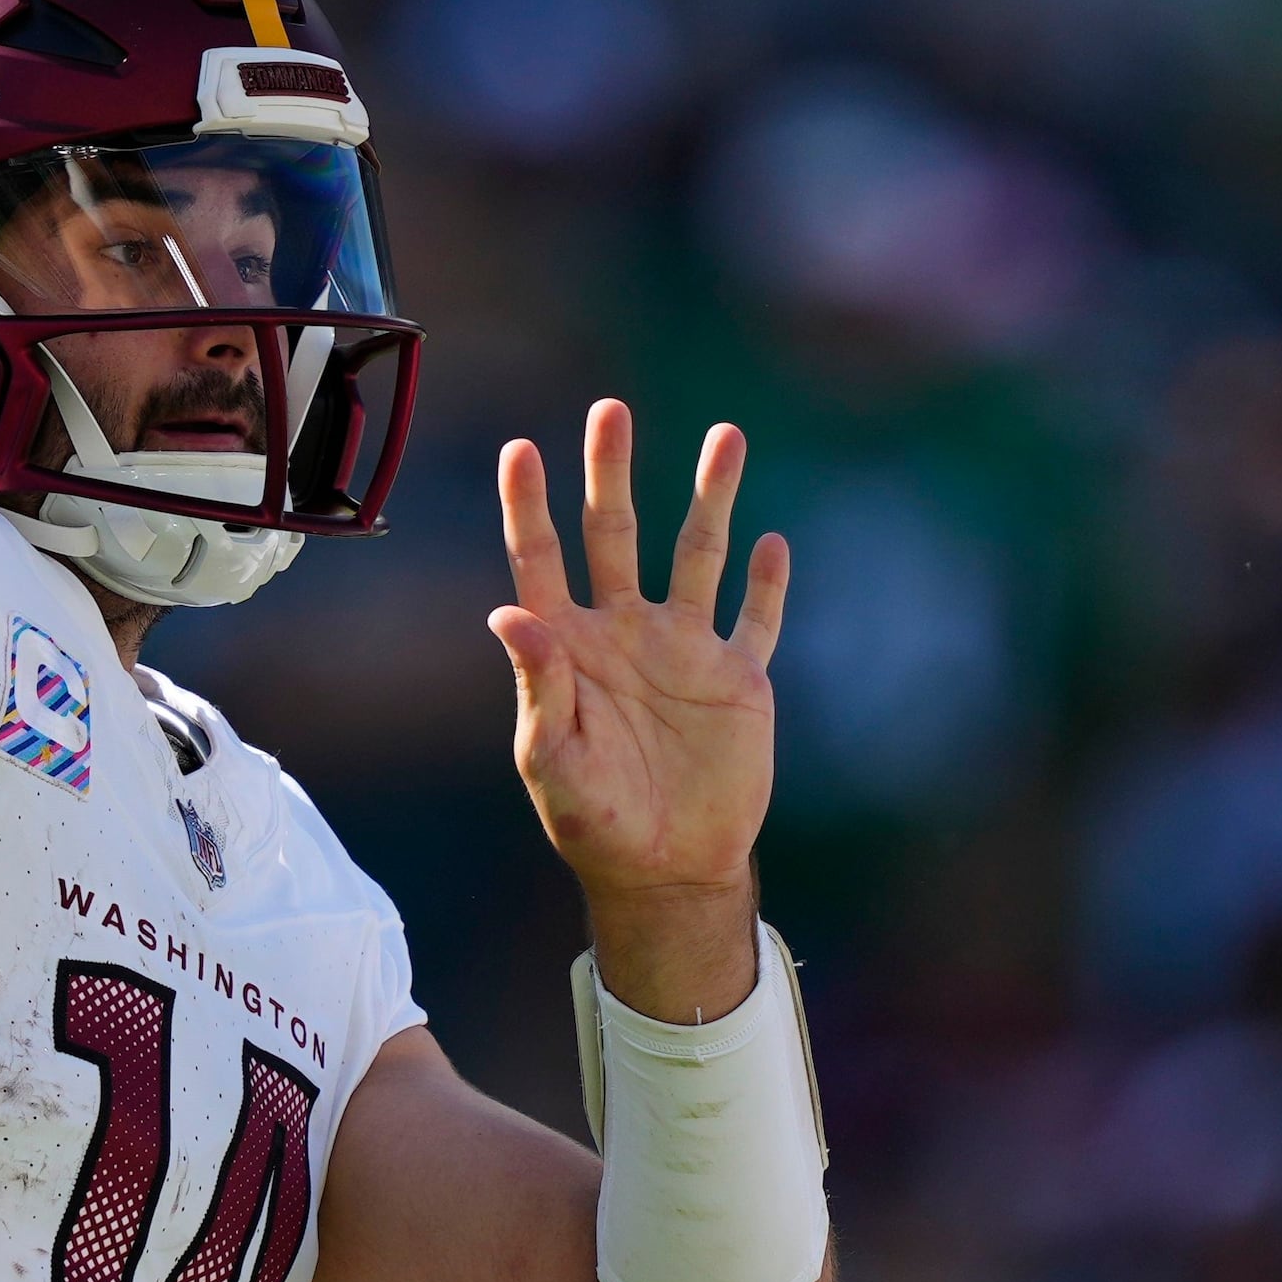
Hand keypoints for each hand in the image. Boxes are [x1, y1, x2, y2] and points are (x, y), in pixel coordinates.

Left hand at [489, 403, 791, 1002]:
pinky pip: (757, 620)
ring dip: (711, 496)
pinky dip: (768, 583)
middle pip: (615, 534)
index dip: (528, 506)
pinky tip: (771, 541)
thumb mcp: (553, 761)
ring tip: (725, 435)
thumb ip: (539, 686)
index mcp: (570, 648)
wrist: (669, 871)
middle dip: (611, 473)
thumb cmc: (595, 822)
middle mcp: (625, 633)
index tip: (520, 448)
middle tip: (610, 411)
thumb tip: (509, 611)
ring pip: (698, 554)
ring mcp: (685, 651)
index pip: (541, 560)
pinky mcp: (739, 678)